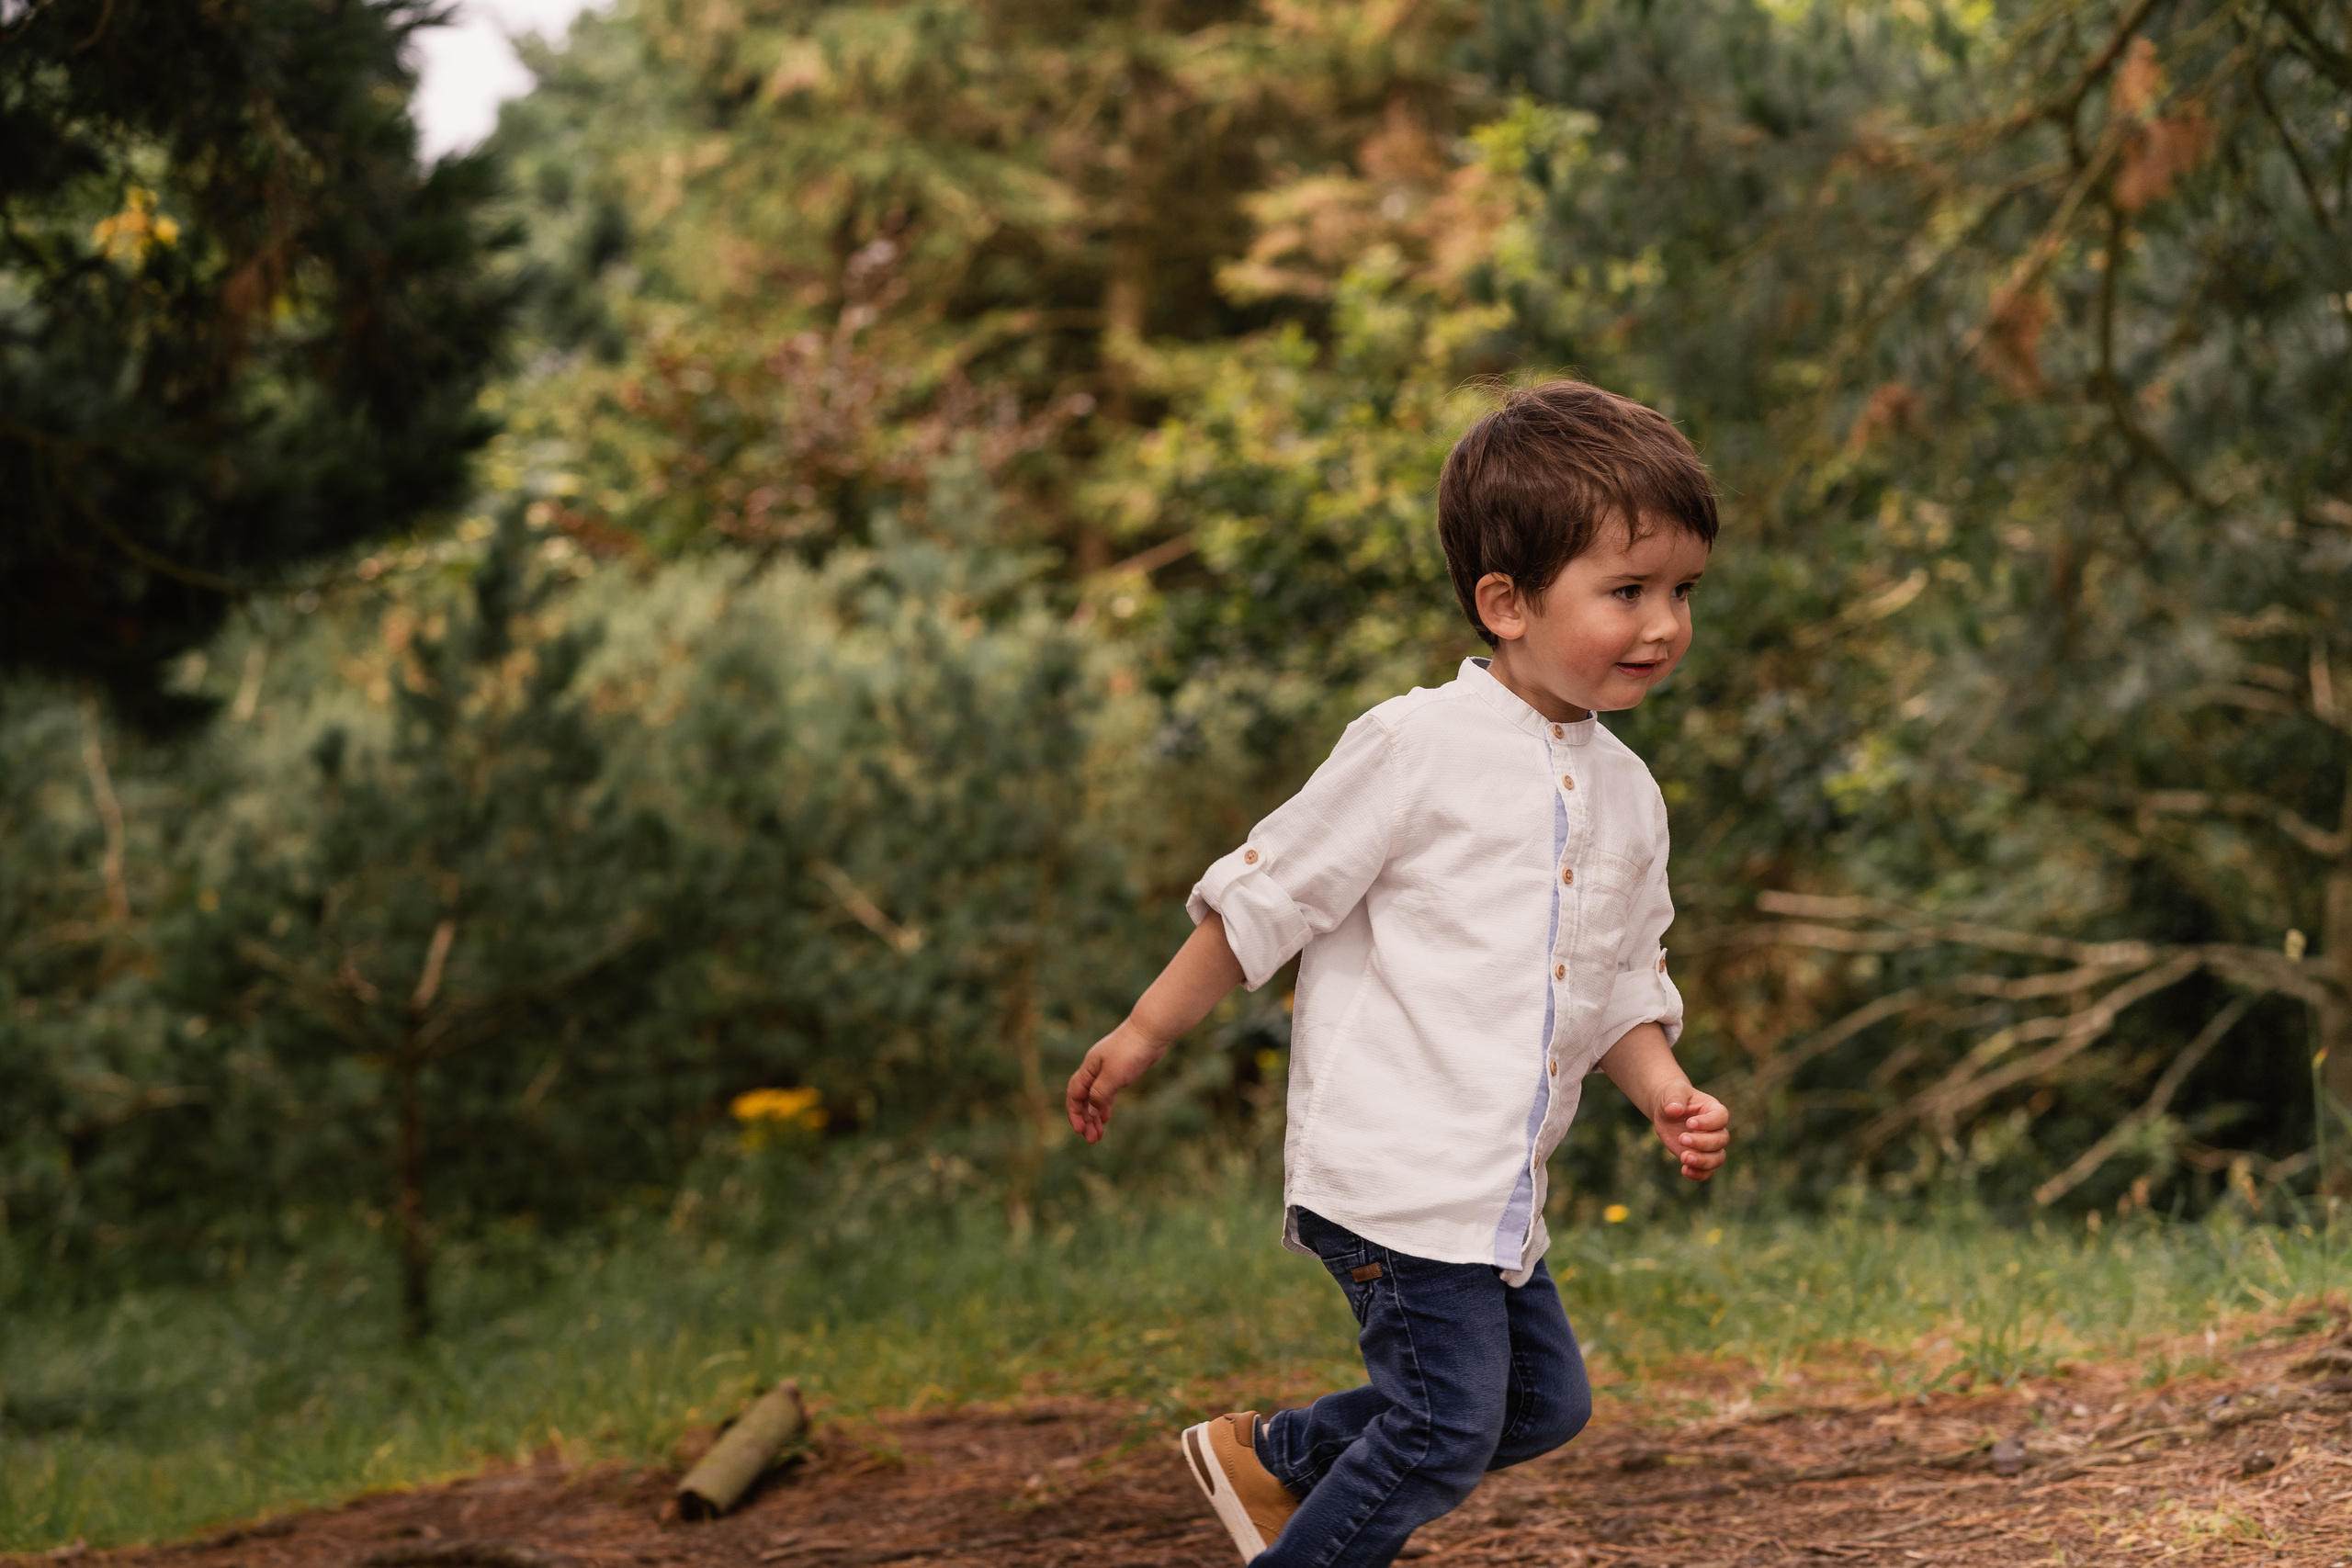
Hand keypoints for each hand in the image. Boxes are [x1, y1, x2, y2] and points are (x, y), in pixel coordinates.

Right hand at [1065, 1019, 1165, 1143]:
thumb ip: (1100, 1094)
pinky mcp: (1120, 1071)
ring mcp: (1107, 1070)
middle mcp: (1094, 1070)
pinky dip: (1105, 1106)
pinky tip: (1106, 1118)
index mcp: (1089, 1068)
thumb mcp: (1113, 1076)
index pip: (1074, 1094)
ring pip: (1096, 1097)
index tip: (1079, 1131)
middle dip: (1085, 1120)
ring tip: (1098, 1135)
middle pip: (1084, 1098)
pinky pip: (1107, 1092)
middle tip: (1091, 1140)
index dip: (1074, 1113)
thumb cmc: (1131, 1051)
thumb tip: (1090, 1112)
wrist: (1151, 1031)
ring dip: (1095, 1116)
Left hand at [1651, 1084, 1729, 1179]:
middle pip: (1721, 1140)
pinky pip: (1708, 1171)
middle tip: (1682, 1139)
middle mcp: (1716, 1129)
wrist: (1667, 1110)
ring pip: (1718, 1158)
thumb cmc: (1673, 1097)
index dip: (1708, 1123)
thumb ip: (1675, 1099)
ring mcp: (1709, 1145)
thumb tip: (1673, 1110)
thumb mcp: (1673, 1092)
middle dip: (1702, 1142)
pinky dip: (1699, 1174)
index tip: (1689, 1123)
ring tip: (1684, 1158)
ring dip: (1703, 1161)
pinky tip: (1684, 1170)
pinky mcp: (1700, 1157)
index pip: (1721, 1118)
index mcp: (1714, 1109)